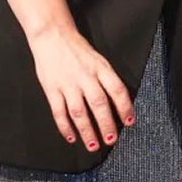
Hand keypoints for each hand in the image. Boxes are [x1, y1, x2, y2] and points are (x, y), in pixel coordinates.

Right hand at [26, 27, 134, 151]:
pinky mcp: (52, 89)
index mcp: (101, 68)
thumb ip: (106, 79)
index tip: (129, 122)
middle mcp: (86, 77)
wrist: (52, 36)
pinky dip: (65, 127)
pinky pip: (59, 111)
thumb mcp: (98, 60)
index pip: (117, 90)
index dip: (125, 107)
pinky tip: (71, 137)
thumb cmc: (77, 49)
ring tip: (93, 145)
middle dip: (106, 124)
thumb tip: (118, 102)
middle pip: (99, 104)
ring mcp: (68, 84)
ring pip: (79, 112)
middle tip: (111, 140)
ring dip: (87, 131)